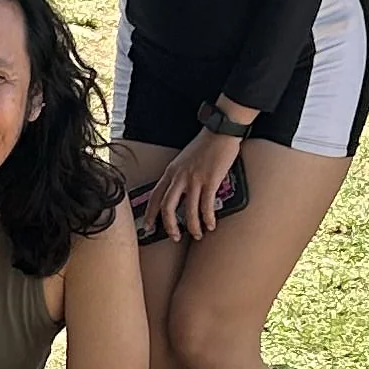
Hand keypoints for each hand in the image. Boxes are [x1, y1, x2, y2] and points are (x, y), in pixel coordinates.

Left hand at [138, 127, 246, 242]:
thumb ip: (180, 176)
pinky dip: (208, 218)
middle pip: (167, 207)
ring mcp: (194, 179)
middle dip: (169, 226)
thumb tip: (181, 192)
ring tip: (197, 234)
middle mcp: (179, 177)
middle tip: (174, 237)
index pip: (155, 196)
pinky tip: (211, 224)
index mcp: (171, 171)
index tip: (148, 226)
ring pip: (188, 210)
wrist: (220, 132)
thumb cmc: (205, 145)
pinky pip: (206, 206)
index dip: (150, 213)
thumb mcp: (184, 160)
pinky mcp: (210, 181)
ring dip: (192, 226)